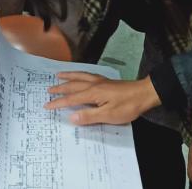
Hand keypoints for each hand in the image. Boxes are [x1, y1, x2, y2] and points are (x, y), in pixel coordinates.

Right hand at [45, 73, 160, 124]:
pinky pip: (88, 74)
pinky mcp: (107, 81)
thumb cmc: (127, 106)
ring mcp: (101, 81)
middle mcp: (94, 84)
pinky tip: (81, 74)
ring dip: (68, 76)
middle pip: (73, 85)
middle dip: (60, 88)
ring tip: (59, 75)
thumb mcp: (108, 115)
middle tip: (48, 90)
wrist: (144, 93)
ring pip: (80, 77)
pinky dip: (80, 73)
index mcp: (92, 93)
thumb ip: (89, 116)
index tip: (47, 106)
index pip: (71, 99)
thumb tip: (70, 117)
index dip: (58, 103)